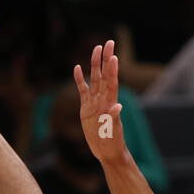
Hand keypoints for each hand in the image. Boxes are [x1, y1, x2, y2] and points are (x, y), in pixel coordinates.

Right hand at [72, 41, 125, 163]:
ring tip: (96, 48)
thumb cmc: (113, 143)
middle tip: (109, 42)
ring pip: (94, 79)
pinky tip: (77, 68)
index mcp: (110, 103)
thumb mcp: (113, 131)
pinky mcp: (86, 108)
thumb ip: (113, 118)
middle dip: (106, 59)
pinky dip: (80, 80)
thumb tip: (116, 106)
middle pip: (104, 75)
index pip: (111, 82)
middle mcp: (103, 99)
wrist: (107, 151)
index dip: (112, 70)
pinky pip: (82, 91)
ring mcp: (94, 102)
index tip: (114, 56)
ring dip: (95, 65)